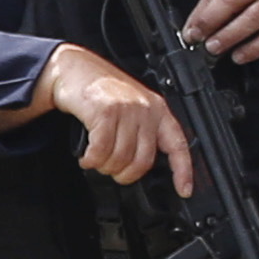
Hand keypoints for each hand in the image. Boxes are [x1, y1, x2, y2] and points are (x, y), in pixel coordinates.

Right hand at [38, 44, 193, 194]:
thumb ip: (142, 131)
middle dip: (124, 174)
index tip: (184, 191)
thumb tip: (141, 165)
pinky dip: (91, 159)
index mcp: (158, 111)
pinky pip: (101, 150)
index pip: (178, 146)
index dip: (183, 172)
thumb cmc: (101, 91)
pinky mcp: (105, 111)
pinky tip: (86, 157)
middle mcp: (146, 110)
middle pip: (142, 161)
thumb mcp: (132, 107)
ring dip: (104, 166)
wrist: (74, 68)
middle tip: (111, 170)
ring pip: (120, 158)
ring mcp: (126, 109)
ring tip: (95, 159)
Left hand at [183, 0, 258, 63]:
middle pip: (233, 3)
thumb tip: (197, 21)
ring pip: (251, 21)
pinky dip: (252, 49)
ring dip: (229, 38)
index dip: (201, 14)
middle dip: (212, 25)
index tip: (191, 30)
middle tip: (201, 41)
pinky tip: (240, 55)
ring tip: (216, 48)